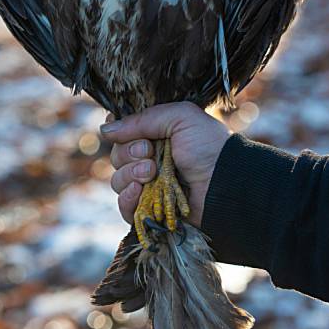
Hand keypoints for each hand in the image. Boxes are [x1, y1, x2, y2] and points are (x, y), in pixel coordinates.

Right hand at [100, 102, 230, 228]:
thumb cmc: (208, 146)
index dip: (123, 134)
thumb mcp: (180, 117)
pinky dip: (127, 198)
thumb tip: (104, 129)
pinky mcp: (150, 210)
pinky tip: (138, 191)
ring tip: (151, 173)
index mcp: (156, 136)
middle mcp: (149, 160)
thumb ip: (142, 119)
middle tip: (150, 154)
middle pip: (117, 156)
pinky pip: (123, 207)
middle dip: (129, 153)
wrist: (225, 182)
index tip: (134, 134)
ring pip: (117, 180)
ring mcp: (149, 186)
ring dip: (130, 174)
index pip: (123, 134)